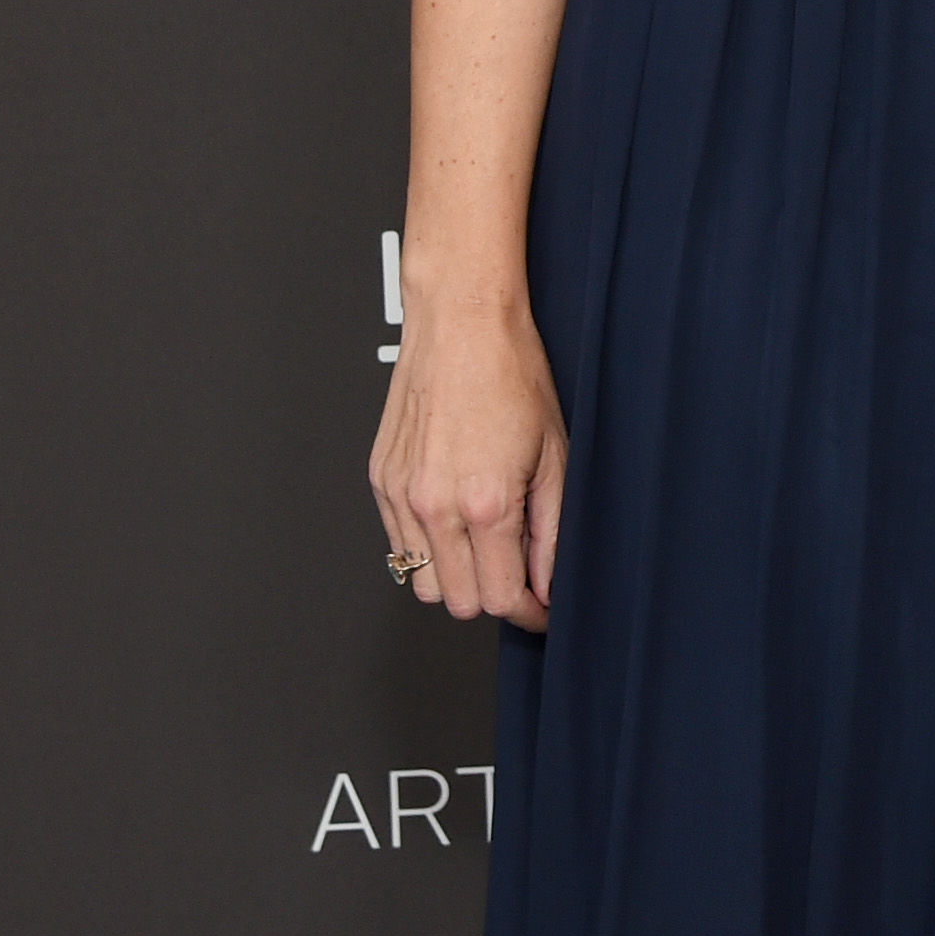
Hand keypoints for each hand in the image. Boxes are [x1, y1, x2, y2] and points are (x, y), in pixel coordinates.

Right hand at [369, 300, 568, 629]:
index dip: (530, 612)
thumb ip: (552, 531)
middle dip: (494, 595)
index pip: (501, 597)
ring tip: (485, 539)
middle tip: (519, 568)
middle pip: (458, 602)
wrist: (462, 323)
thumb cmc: (512, 374)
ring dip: (456, 576)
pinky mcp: (380, 481)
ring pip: (422, 582)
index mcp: (485, 503)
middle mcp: (435, 506)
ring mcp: (401, 495)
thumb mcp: (554, 455)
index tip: (543, 610)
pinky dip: (428, 546)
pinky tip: (455, 514)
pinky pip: (399, 545)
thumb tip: (549, 584)